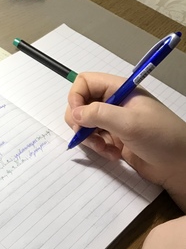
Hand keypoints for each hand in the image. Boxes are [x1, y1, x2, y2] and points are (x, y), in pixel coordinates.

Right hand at [65, 72, 185, 207]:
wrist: (181, 165)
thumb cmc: (161, 137)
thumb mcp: (129, 123)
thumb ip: (99, 114)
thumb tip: (74, 114)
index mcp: (120, 90)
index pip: (85, 82)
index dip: (76, 97)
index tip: (77, 116)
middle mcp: (114, 103)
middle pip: (81, 103)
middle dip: (80, 121)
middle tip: (86, 136)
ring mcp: (114, 122)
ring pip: (85, 124)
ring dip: (89, 138)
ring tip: (103, 149)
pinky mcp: (115, 140)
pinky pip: (95, 140)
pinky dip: (98, 148)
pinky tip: (113, 155)